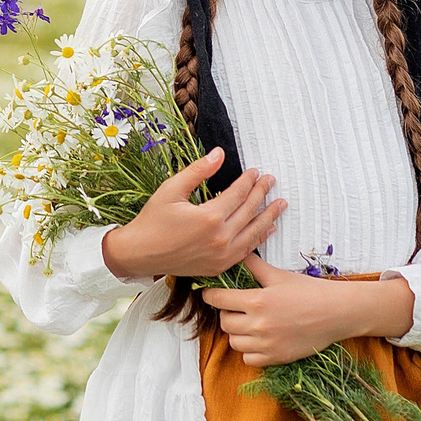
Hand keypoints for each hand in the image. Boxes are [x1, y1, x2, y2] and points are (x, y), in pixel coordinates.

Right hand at [99, 149, 284, 281]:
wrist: (140, 254)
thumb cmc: (152, 220)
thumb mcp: (171, 189)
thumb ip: (198, 171)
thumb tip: (219, 154)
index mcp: (209, 217)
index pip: (237, 194)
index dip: (248, 181)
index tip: (255, 171)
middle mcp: (220, 238)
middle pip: (249, 212)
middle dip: (262, 194)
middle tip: (271, 180)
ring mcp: (222, 256)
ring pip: (253, 233)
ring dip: (269, 217)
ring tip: (281, 204)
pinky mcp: (219, 266)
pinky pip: (246, 251)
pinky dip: (259, 238)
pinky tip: (267, 229)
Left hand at [200, 255, 417, 366]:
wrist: (337, 313)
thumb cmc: (309, 291)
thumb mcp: (279, 275)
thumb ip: (254, 266)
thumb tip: (237, 252)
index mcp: (257, 301)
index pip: (217, 299)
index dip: (210, 294)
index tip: (211, 293)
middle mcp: (258, 325)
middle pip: (224, 322)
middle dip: (226, 313)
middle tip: (236, 307)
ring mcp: (267, 344)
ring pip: (234, 342)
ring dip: (237, 332)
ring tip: (248, 323)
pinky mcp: (276, 358)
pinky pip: (248, 358)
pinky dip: (249, 350)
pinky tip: (259, 339)